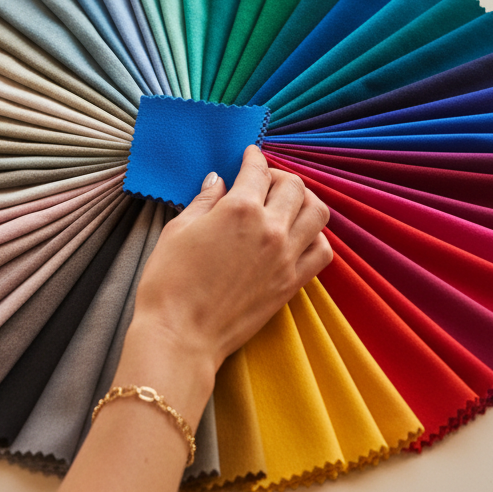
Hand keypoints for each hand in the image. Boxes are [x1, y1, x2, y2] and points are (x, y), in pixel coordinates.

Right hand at [130, 144, 331, 377]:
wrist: (181, 336)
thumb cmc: (170, 282)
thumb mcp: (178, 230)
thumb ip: (204, 200)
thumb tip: (217, 181)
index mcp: (239, 209)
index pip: (257, 170)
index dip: (253, 157)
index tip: (250, 155)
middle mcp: (270, 229)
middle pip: (294, 186)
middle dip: (278, 176)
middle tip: (263, 181)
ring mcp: (286, 257)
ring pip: (317, 212)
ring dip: (304, 201)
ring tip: (286, 204)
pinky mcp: (291, 284)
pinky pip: (322, 252)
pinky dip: (316, 237)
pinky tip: (297, 236)